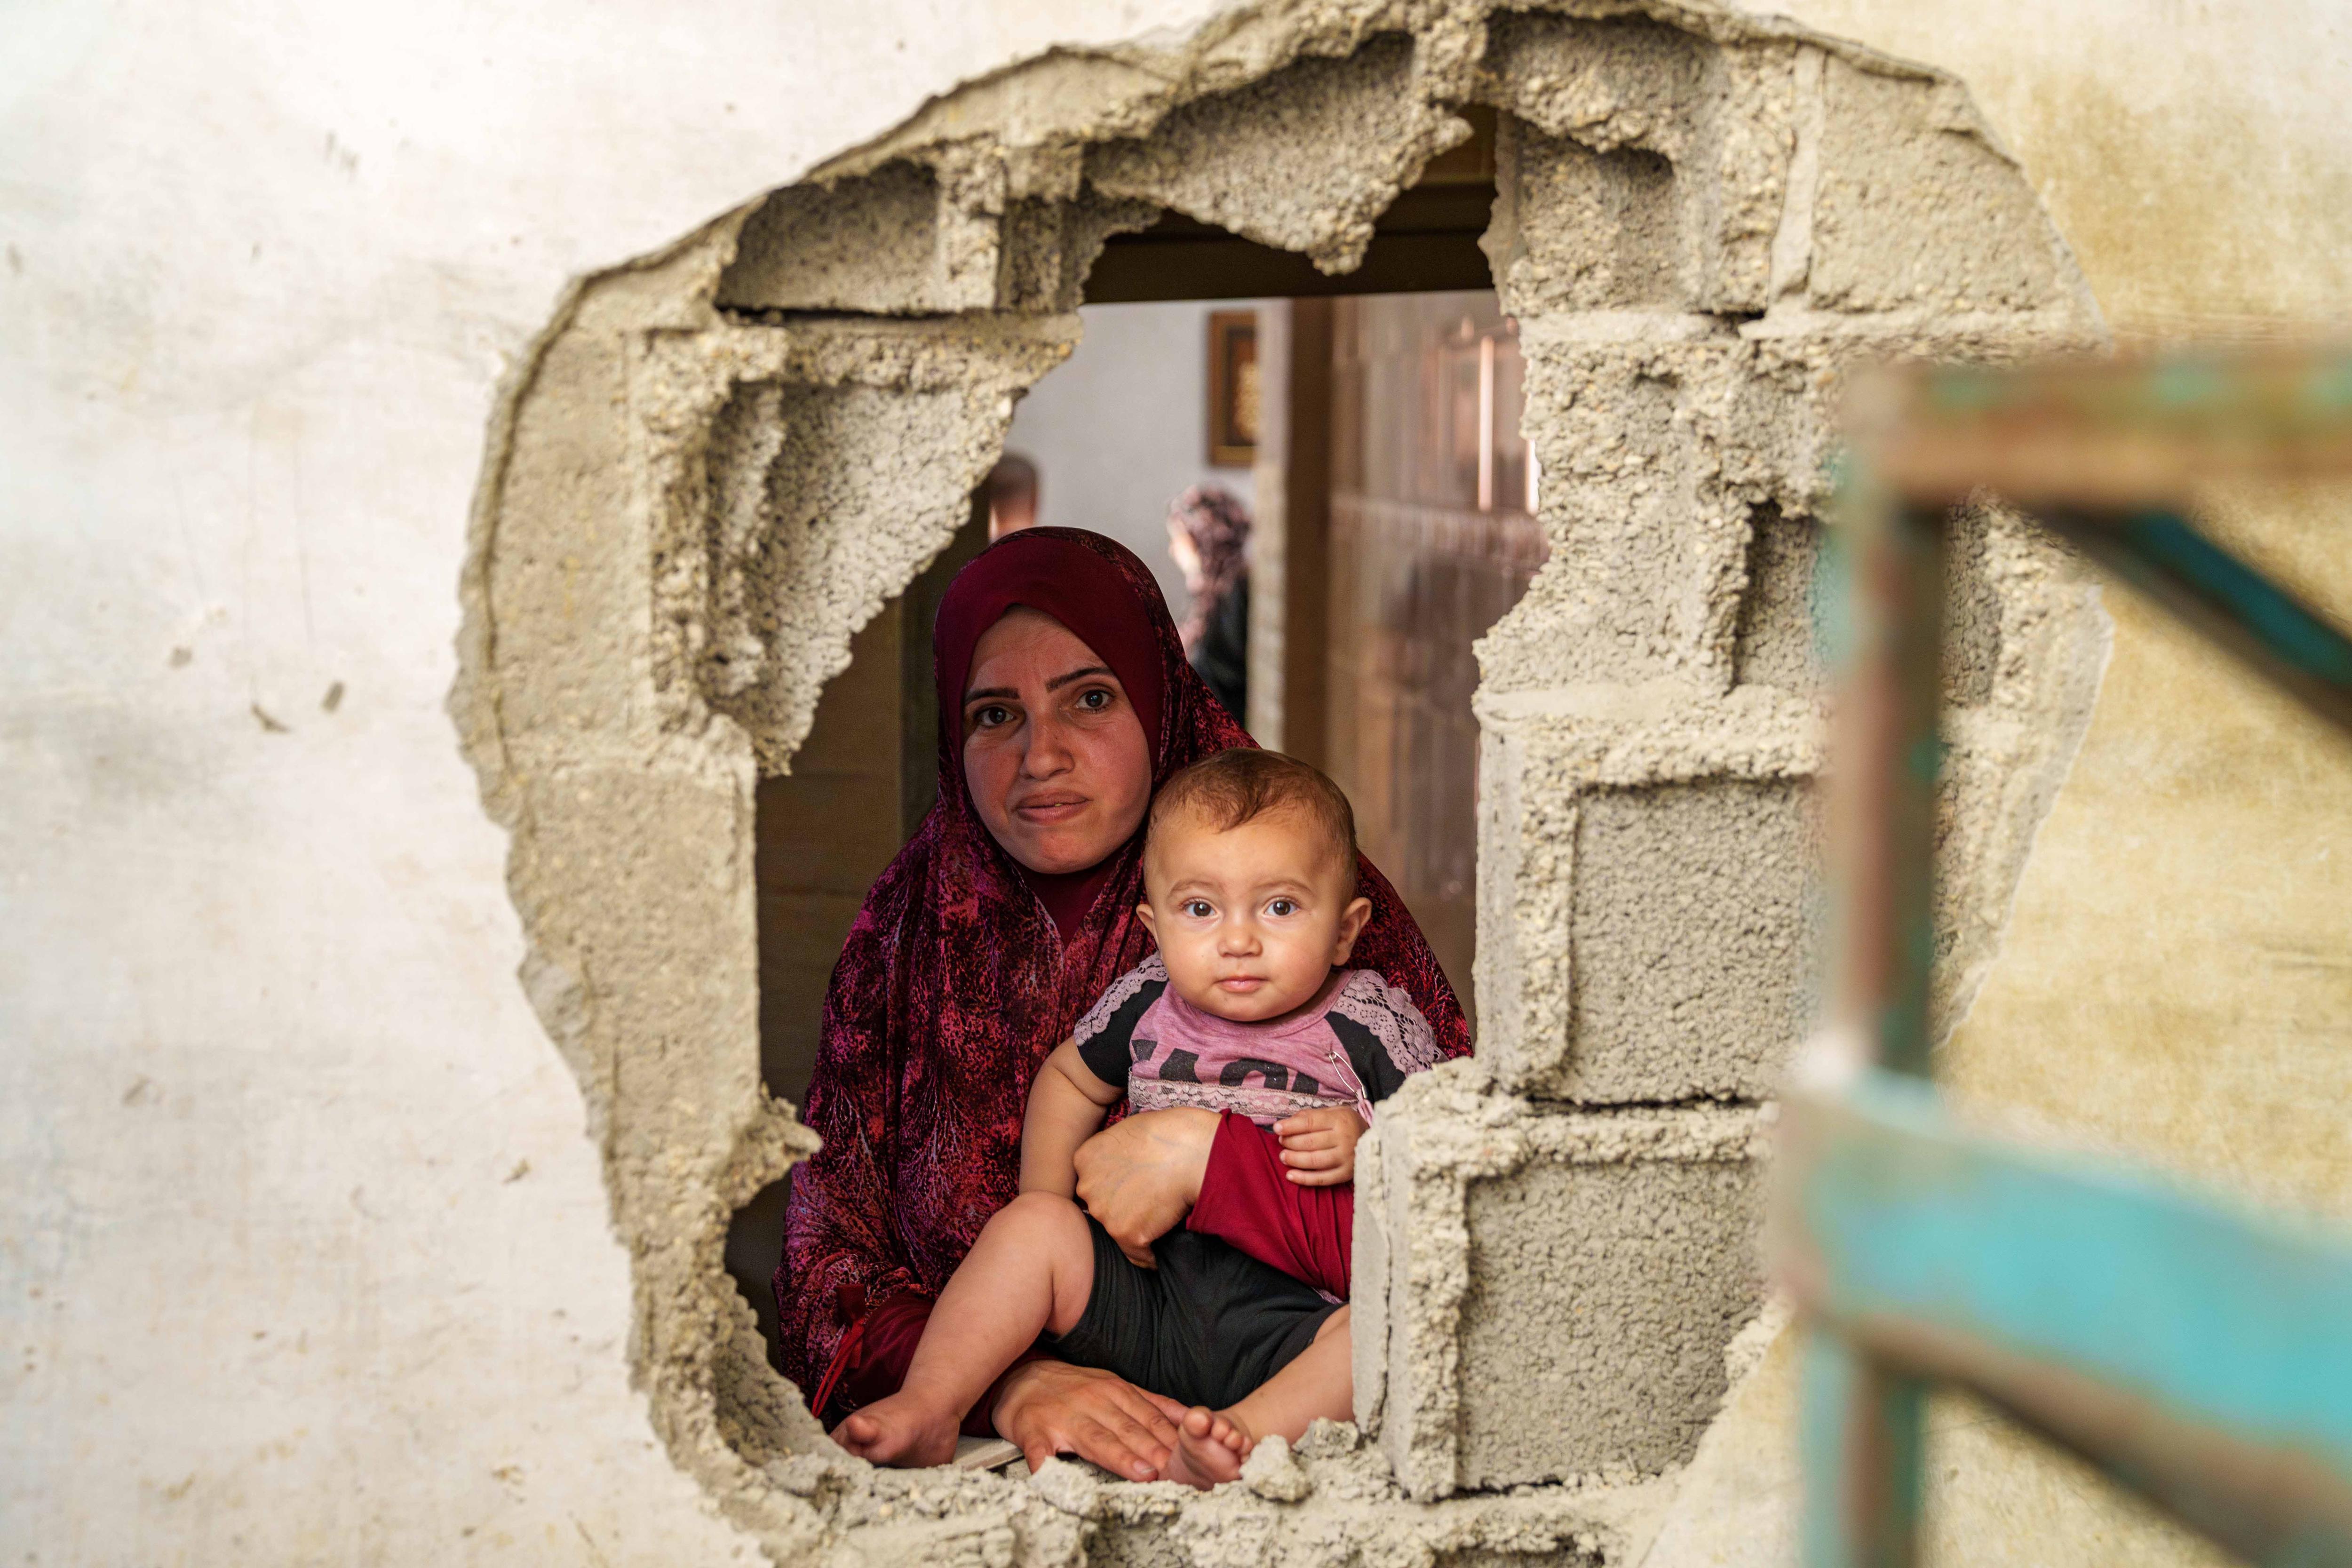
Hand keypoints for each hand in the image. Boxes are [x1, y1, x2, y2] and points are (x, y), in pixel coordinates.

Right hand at [990, 1358, 1188, 1481]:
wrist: (1020, 1379)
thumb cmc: (1073, 1389)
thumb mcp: (1114, 1386)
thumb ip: (1150, 1404)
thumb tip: (1191, 1418)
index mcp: (1114, 1391)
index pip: (1148, 1416)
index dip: (1171, 1437)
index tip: (1192, 1457)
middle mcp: (1091, 1401)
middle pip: (1127, 1429)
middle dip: (1154, 1449)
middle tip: (1176, 1469)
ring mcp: (1062, 1417)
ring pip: (1095, 1439)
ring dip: (1120, 1457)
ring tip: (1142, 1474)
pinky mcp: (1033, 1433)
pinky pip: (1041, 1453)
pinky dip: (1048, 1467)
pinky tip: (1059, 1480)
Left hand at [1072, 1107, 1218, 1266]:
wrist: (1193, 1152)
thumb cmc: (1170, 1134)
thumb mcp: (1128, 1131)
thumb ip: (1113, 1152)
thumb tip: (1120, 1168)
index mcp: (1085, 1159)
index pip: (1093, 1181)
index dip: (1113, 1185)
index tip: (1131, 1187)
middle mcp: (1087, 1187)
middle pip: (1100, 1206)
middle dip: (1119, 1207)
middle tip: (1146, 1202)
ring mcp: (1104, 1212)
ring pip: (1116, 1229)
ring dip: (1134, 1229)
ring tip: (1157, 1220)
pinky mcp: (1125, 1233)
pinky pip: (1137, 1254)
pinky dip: (1149, 1256)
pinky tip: (1159, 1252)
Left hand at [1273, 1105, 1365, 1185]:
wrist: (1378, 1141)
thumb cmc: (1349, 1124)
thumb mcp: (1336, 1112)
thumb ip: (1313, 1115)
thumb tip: (1288, 1122)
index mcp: (1341, 1120)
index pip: (1310, 1122)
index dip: (1291, 1126)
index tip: (1277, 1128)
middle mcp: (1344, 1139)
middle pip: (1309, 1142)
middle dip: (1290, 1142)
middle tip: (1281, 1142)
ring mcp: (1346, 1158)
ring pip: (1313, 1161)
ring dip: (1294, 1159)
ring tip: (1283, 1156)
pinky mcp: (1346, 1175)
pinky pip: (1321, 1179)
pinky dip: (1304, 1179)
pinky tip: (1290, 1175)